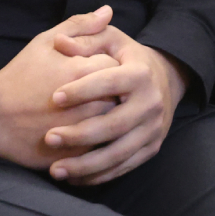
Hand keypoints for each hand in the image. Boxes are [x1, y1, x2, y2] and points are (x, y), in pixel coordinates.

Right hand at [0, 6, 120, 169]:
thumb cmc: (20, 75)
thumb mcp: (45, 42)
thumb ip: (80, 25)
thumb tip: (108, 11)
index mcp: (83, 71)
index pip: (117, 65)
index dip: (109, 64)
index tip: (98, 67)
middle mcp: (88, 102)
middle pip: (121, 94)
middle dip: (114, 90)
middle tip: (98, 89)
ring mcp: (84, 131)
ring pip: (114, 122)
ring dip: (108, 114)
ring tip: (91, 108)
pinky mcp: (77, 154)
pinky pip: (102, 145)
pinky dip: (99, 137)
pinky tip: (87, 129)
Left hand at [44, 26, 188, 185]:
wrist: (165, 78)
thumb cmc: (126, 57)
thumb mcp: (110, 40)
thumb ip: (84, 38)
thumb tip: (60, 42)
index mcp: (140, 73)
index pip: (109, 82)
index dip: (82, 90)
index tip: (54, 98)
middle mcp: (151, 103)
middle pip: (113, 125)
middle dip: (79, 135)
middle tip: (49, 138)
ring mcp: (153, 129)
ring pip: (118, 154)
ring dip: (85, 165)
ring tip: (55, 170)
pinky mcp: (151, 148)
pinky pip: (123, 167)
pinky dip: (97, 176)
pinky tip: (72, 177)